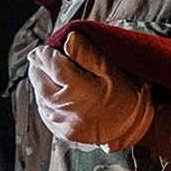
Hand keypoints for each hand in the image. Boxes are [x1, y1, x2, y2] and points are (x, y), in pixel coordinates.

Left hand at [29, 33, 152, 149]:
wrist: (131, 128)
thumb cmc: (124, 96)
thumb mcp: (110, 70)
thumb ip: (87, 53)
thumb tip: (68, 39)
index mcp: (81, 91)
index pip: (52, 66)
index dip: (44, 54)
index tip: (43, 48)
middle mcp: (67, 110)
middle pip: (39, 79)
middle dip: (42, 66)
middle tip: (49, 58)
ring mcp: (61, 123)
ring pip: (39, 93)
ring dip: (43, 81)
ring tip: (56, 74)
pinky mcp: (59, 131)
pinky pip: (44, 108)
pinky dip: (47, 97)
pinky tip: (59, 92)